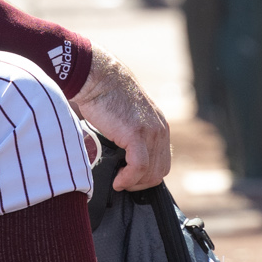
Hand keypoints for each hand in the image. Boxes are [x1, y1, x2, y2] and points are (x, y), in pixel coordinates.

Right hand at [69, 46, 170, 191]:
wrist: (98, 77)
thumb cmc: (103, 96)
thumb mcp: (126, 118)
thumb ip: (129, 135)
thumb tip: (120, 158)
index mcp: (158, 126)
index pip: (163, 161)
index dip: (147, 176)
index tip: (130, 179)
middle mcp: (159, 129)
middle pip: (160, 170)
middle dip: (141, 184)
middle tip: (123, 184)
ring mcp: (150, 131)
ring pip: (151, 172)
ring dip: (134, 183)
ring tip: (118, 182)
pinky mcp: (136, 134)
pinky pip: (139, 167)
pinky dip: (128, 179)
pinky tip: (118, 181)